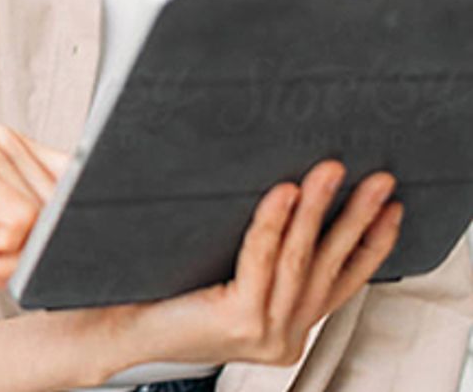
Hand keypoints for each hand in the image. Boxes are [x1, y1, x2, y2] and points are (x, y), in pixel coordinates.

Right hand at [0, 125, 66, 284]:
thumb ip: (38, 228)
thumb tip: (88, 245)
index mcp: (15, 147)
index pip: (79, 182)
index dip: (68, 226)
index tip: (35, 254)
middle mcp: (6, 138)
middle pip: (67, 204)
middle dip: (36, 246)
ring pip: (47, 216)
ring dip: (15, 251)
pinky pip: (23, 219)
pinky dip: (1, 248)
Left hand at [123, 160, 401, 367]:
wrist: (117, 330)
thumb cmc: (162, 296)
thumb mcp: (227, 277)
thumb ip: (260, 258)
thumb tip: (285, 195)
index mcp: (285, 326)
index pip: (340, 283)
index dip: (370, 244)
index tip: (390, 209)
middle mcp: (282, 335)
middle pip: (329, 267)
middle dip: (358, 218)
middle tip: (377, 181)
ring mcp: (265, 333)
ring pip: (300, 259)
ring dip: (321, 210)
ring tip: (332, 173)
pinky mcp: (240, 320)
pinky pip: (262, 260)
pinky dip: (273, 222)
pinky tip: (284, 192)